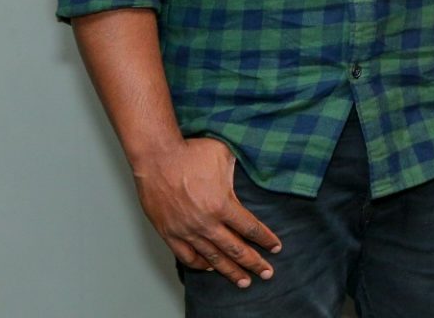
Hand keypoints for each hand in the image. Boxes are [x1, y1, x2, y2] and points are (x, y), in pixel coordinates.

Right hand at [132, 137, 279, 287]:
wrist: (157, 157)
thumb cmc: (190, 152)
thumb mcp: (225, 155)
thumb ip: (239, 170)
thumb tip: (256, 169)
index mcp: (222, 204)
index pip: (251, 228)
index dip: (266, 239)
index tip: (276, 247)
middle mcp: (206, 222)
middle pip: (236, 249)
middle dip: (254, 263)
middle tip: (267, 273)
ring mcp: (186, 230)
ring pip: (212, 258)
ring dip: (230, 271)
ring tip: (244, 281)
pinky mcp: (169, 233)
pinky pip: (186, 256)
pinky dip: (199, 265)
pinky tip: (209, 268)